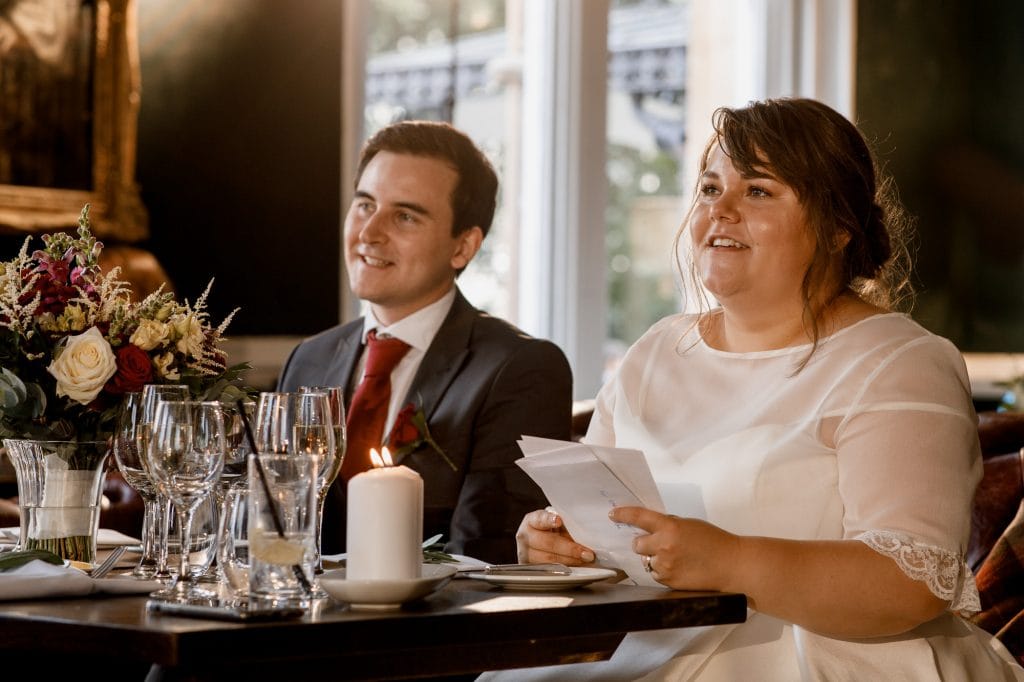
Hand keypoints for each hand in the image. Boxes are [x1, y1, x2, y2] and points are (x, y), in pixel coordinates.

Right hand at [515, 509, 595, 564]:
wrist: (539, 541)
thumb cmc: (550, 530)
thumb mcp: (556, 523)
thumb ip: (566, 525)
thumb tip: (584, 533)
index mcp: (531, 521)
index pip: (540, 519)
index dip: (549, 520)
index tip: (559, 521)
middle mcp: (524, 537)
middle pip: (547, 543)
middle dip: (569, 549)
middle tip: (587, 553)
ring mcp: (525, 554)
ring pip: (548, 560)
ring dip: (570, 561)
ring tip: (585, 561)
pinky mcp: (530, 568)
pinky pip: (549, 570)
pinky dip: (565, 568)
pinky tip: (576, 567)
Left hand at [610, 506, 738, 590]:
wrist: (732, 565)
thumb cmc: (715, 542)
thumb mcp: (690, 524)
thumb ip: (669, 525)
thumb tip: (651, 527)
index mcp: (670, 527)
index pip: (639, 517)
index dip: (623, 514)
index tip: (613, 514)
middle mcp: (664, 546)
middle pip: (637, 544)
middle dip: (644, 544)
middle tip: (659, 545)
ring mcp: (665, 566)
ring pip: (647, 561)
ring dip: (656, 560)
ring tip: (678, 559)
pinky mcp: (669, 582)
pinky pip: (657, 575)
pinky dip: (664, 572)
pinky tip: (680, 569)